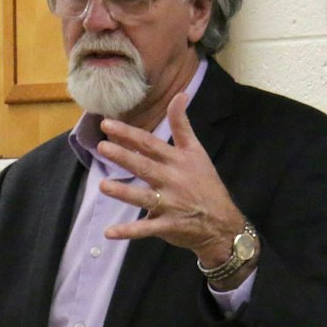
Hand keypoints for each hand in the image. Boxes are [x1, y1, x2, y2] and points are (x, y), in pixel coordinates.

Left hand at [95, 92, 249, 278]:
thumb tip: (180, 94)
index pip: (150, 144)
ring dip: (124, 192)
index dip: (129, 134)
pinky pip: (145, 229)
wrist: (223, 223)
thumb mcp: (197, 152)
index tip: (107, 125)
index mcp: (177, 161)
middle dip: (124, 156)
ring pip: (143, 197)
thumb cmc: (206, 184)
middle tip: (102, 147)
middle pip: (145, 166)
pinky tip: (109, 233)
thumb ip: (182, 125)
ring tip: (103, 185)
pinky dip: (128, 232)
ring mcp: (170, 204)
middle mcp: (172, 180)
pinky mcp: (167, 225)